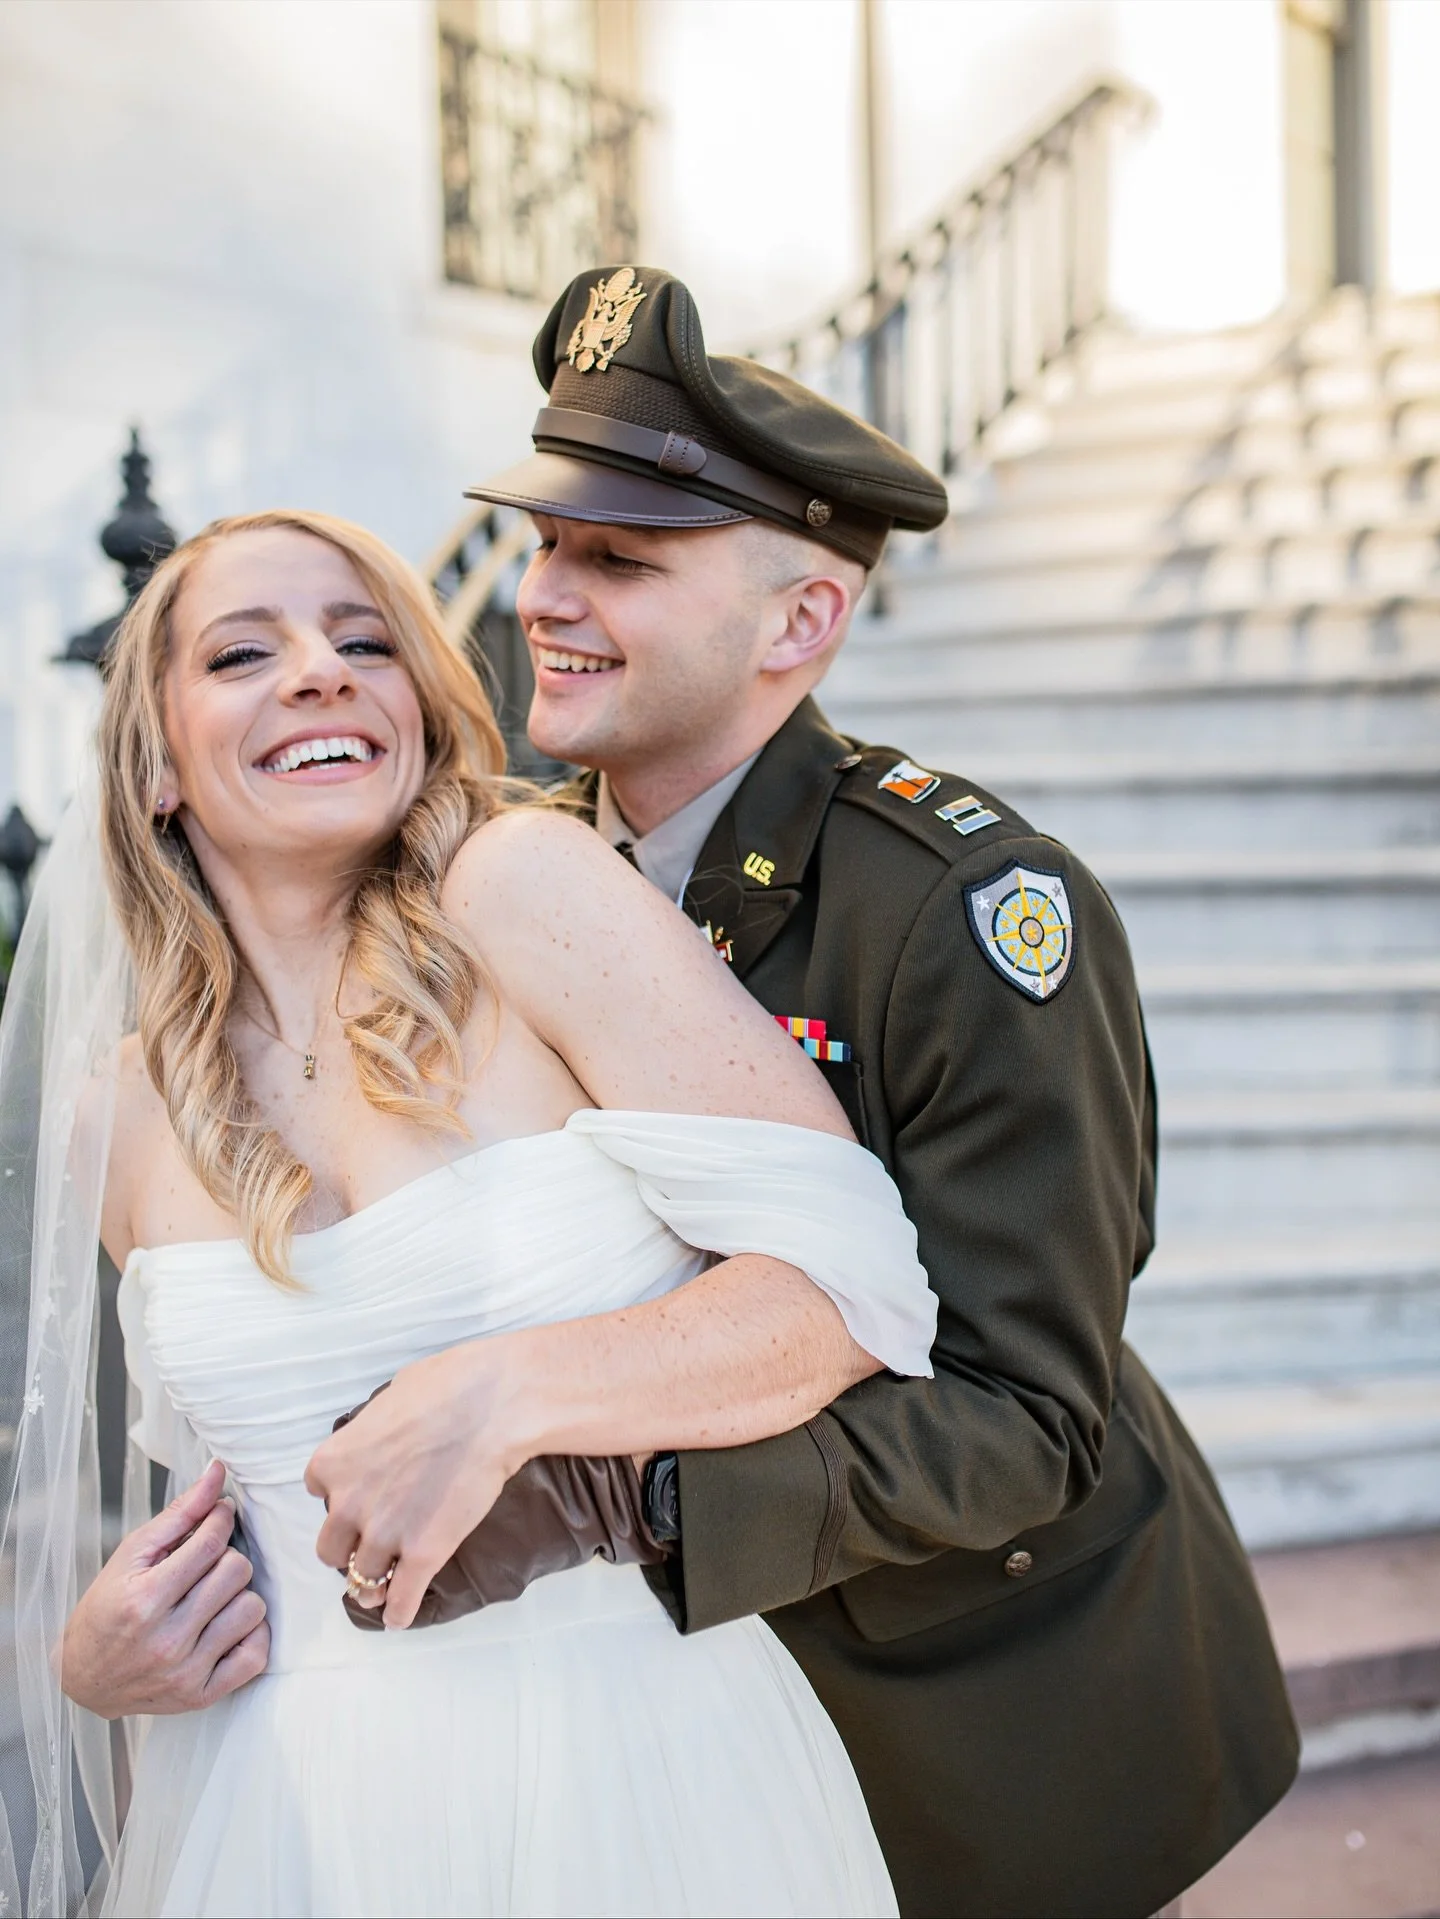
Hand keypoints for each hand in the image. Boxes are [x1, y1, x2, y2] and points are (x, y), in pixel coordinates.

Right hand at [60, 1461, 268, 1717]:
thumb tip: (217, 1472)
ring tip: (214, 1596)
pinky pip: (256, 1656)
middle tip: (207, 1563)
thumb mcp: (131, 1554)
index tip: (219, 1516)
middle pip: (236, 1572)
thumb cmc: (107, 1607)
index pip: (211, 1543)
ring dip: (238, 1595)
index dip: (222, 1519)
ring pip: (252, 1608)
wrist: (84, 1677)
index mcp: (144, 1599)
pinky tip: (228, 1624)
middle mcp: (166, 1639)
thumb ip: (179, 1513)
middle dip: (226, 1557)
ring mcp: (185, 1672)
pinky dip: (250, 1634)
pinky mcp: (200, 1696)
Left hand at [305, 1342, 525, 1630]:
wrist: (493, 1404)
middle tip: (371, 1540)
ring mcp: (385, 1533)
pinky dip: (398, 1612)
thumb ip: (373, 1427)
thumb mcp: (389, 1396)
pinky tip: (400, 1615)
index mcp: (333, 1462)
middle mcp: (348, 1503)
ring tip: (385, 1583)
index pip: (318, 1491)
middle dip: (349, 1545)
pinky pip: (399, 1601)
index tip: (363, 1493)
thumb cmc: (447, 1386)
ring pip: (361, 1577)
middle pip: (330, 1547)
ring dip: (373, 1580)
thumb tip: (385, 1433)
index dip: (343, 1494)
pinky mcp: (424, 1554)